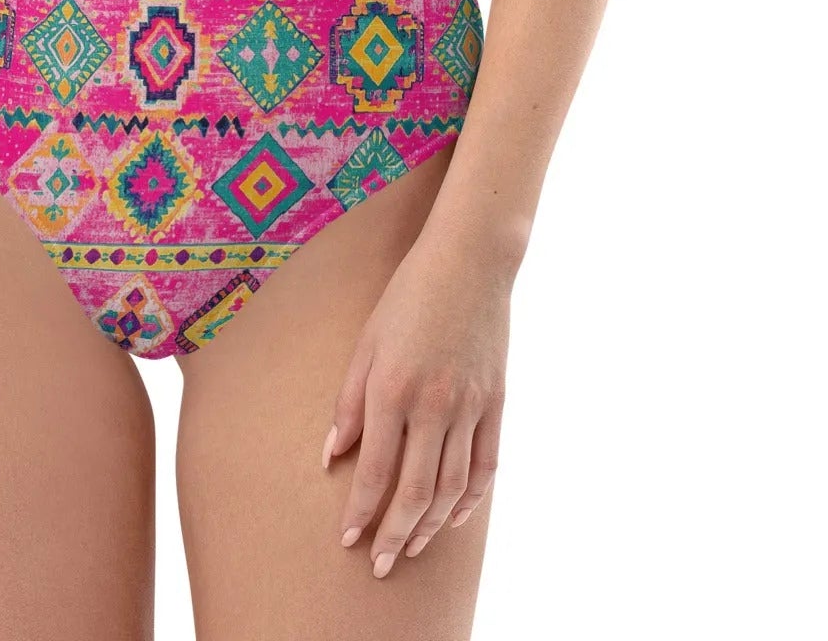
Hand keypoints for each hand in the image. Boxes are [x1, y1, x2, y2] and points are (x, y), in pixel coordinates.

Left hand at [321, 230, 509, 574]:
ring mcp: (470, 406)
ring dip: (429, 526)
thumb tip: (331, 454)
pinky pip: (486, 466)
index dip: (360, 512)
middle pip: (414, 491)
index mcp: (392, 387)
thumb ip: (348, 401)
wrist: (469, 262)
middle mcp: (432, 404)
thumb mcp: (366, 341)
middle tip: (381, 565)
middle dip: (394, 535)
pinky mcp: (496, 404)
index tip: (348, 540)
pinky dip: (470, 500)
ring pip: (452, 488)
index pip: (373, 470)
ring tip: (411, 547)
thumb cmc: (408, 296)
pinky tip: (452, 518)